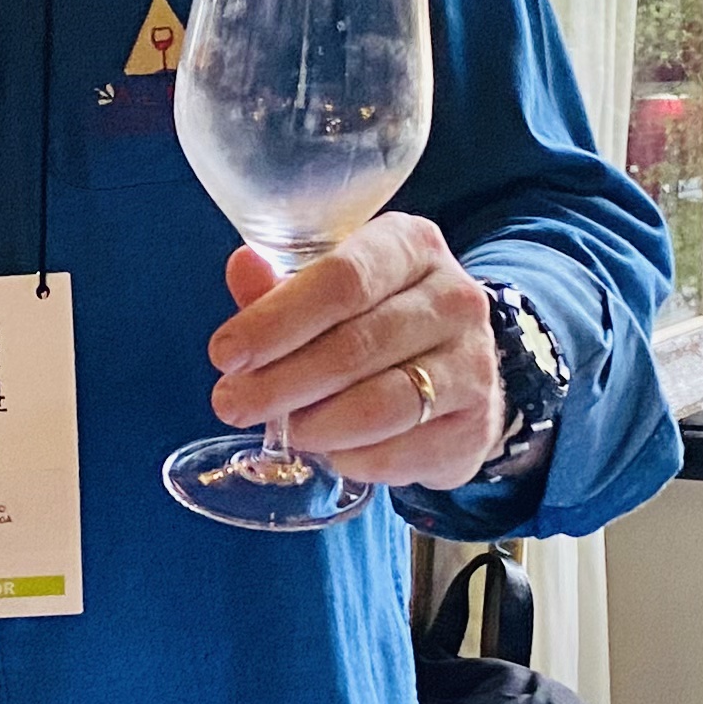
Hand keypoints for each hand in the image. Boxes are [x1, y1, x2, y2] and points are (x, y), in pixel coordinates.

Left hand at [205, 213, 502, 493]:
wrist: (459, 371)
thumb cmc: (378, 319)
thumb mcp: (333, 290)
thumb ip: (283, 285)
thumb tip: (243, 267)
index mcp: (412, 246)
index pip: (342, 280)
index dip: (277, 321)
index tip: (226, 354)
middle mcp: (454, 298)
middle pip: (356, 346)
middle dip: (282, 382)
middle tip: (232, 404)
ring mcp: (474, 364)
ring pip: (382, 404)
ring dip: (317, 425)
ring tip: (283, 432)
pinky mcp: (476, 424)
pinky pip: (402, 451)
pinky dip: (353, 458)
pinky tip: (329, 451)